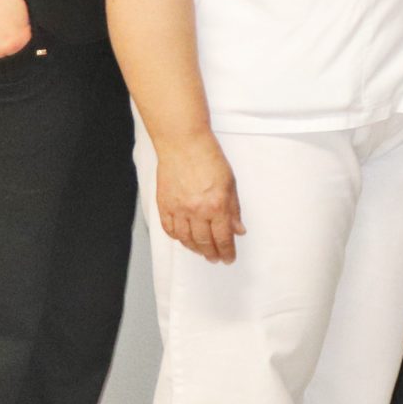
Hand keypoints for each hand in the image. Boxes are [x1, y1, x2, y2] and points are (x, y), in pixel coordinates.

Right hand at [155, 132, 245, 262]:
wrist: (183, 144)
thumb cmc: (208, 158)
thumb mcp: (230, 183)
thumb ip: (234, 209)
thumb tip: (238, 230)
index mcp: (216, 205)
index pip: (223, 237)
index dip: (227, 251)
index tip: (229, 259)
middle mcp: (196, 211)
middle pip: (204, 242)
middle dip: (212, 254)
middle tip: (216, 259)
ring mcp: (178, 209)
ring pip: (186, 239)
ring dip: (195, 249)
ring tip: (202, 252)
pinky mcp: (164, 205)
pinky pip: (169, 229)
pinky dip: (177, 238)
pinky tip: (184, 240)